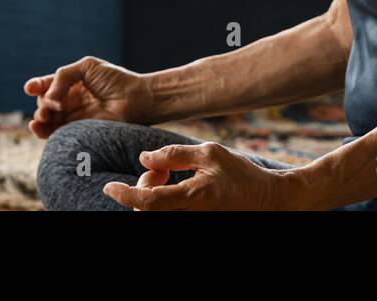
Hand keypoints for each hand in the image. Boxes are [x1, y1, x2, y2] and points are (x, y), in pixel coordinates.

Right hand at [23, 56, 152, 138]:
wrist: (136, 99)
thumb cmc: (115, 80)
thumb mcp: (87, 67)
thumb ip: (63, 76)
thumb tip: (49, 97)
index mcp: (71, 83)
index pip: (47, 84)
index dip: (37, 86)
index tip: (30, 88)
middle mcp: (70, 100)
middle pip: (44, 102)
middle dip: (42, 104)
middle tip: (53, 105)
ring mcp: (73, 116)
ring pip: (47, 119)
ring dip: (40, 117)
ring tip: (43, 116)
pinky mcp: (77, 131)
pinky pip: (55, 133)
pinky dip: (42, 131)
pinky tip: (36, 126)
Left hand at [102, 142, 296, 210]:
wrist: (267, 200)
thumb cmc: (239, 174)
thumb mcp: (210, 153)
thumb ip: (174, 155)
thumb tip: (144, 158)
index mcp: (195, 196)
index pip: (149, 202)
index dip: (125, 195)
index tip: (109, 187)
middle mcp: (191, 217)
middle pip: (147, 210)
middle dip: (142, 187)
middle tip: (158, 171)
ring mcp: (193, 223)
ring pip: (154, 215)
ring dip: (150, 196)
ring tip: (167, 179)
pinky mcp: (194, 224)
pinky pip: (166, 217)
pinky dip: (160, 204)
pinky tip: (172, 190)